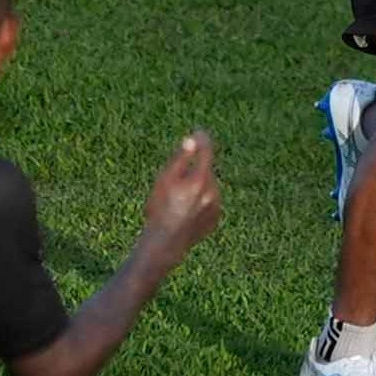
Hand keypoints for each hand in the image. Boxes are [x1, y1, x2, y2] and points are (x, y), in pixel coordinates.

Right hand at [141, 129, 221, 254]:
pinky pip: (209, 201)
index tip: (198, 132)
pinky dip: (200, 200)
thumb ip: (180, 159)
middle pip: (206, 171)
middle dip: (194, 170)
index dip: (202, 140)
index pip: (207, 152)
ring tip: (177, 201)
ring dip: (197, 186)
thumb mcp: (164, 180)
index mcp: (200, 180)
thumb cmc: (160, 209)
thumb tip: (191, 141)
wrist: (166, 242)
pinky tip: (184, 210)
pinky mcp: (215, 218)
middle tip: (174, 183)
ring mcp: (216, 206)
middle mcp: (213, 192)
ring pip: (208, 186)